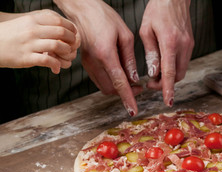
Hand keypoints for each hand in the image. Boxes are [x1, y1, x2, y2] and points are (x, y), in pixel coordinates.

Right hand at [0, 10, 79, 73]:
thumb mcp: (25, 23)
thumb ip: (42, 24)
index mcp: (33, 20)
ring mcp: (29, 44)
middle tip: (72, 47)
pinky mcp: (26, 58)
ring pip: (57, 46)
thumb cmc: (11, 35)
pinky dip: (56, 65)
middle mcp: (32, 30)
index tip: (73, 35)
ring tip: (65, 56)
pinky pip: (48, 61)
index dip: (71, 29)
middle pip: (62, 33)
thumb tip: (63, 28)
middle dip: (72, 41)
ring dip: (66, 53)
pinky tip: (56, 68)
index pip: (59, 21)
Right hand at [54, 0, 141, 115]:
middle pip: (110, 90)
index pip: (119, 83)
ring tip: (131, 81)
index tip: (134, 111)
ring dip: (118, 89)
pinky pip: (99, 79)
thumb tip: (134, 79)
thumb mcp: (125, 35)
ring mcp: (87, 63)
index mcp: (105, 54)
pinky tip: (120, 74)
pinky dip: (110, 82)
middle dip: (125, 94)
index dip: (128, 99)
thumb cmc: (105, 17)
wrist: (82, 9)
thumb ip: (130, 59)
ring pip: (104, 87)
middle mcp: (94, 62)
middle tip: (139, 88)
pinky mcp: (85, 63)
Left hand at [139, 0, 193, 106]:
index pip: (170, 72)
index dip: (168, 89)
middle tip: (150, 83)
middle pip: (178, 75)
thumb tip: (153, 73)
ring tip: (155, 75)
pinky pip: (183, 62)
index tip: (168, 101)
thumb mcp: (146, 30)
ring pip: (182, 71)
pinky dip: (174, 69)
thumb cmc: (157, 11)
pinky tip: (164, 65)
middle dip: (166, 84)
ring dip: (170, 77)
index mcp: (170, 42)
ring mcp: (189, 45)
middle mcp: (183, 46)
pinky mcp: (190, 44)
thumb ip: (150, 53)